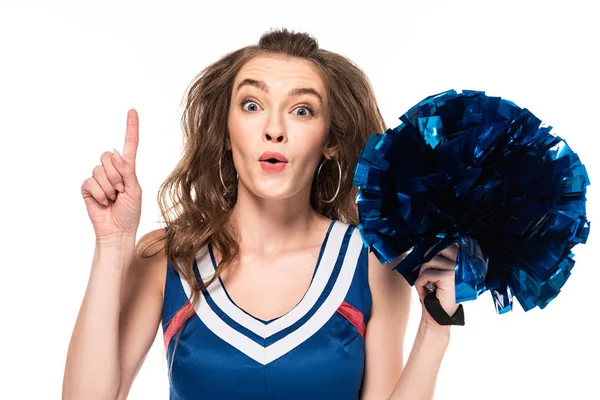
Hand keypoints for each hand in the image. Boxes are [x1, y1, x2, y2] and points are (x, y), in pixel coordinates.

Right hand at [81, 109, 141, 240]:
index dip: (131, 128)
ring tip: (113, 199)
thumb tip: (115, 153)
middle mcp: (113, 170)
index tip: (132, 110)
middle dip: (116, 176)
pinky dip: (99, 193)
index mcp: (128, 169)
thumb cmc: (130, 213)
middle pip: (108, 156)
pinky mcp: (87, 187)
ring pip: (100, 170)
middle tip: (121, 192)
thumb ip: (127, 171)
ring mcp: (99, 178)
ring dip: (108, 188)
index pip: (130, 145)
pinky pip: (90, 182)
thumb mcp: (135, 190)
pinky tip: (103, 202)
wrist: (117, 231)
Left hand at [415, 243, 458, 327]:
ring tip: (427, 287)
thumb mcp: (438, 275)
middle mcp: (462, 265)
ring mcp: (456, 270)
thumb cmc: (437, 296)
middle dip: (425, 263)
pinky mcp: (448, 277)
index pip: (447, 245)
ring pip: (428, 262)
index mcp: (462, 263)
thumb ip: (437, 260)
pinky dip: (420, 283)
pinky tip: (426, 292)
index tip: (427, 257)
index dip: (433, 249)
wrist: (440, 317)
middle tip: (426, 277)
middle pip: (435, 251)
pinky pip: (426, 274)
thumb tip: (425, 246)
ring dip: (422, 276)